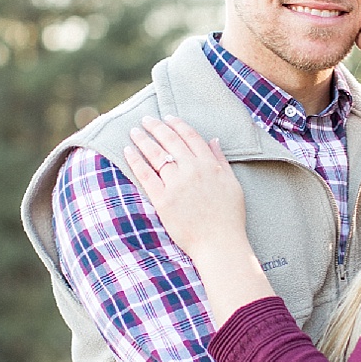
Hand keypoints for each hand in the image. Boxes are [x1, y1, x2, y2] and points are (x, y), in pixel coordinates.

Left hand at [123, 116, 246, 261]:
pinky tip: (128, 151)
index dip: (177, 125)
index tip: (167, 117)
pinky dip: (135, 161)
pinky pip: (145, 175)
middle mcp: (192, 170)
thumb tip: (213, 140)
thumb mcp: (232, 184)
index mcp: (210, 165)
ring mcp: (176, 185)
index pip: (190, 137)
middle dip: (156, 127)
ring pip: (156, 155)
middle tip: (145, 119)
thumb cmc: (229, 217)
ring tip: (134, 132)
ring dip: (143, 140)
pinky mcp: (163, 200)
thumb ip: (221, 160)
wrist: (219, 244)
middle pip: (170, 141)